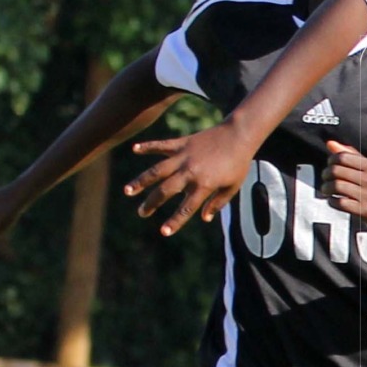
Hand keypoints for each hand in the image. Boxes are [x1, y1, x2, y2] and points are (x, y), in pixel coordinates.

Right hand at [125, 123, 254, 236]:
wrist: (239, 134)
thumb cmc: (238, 163)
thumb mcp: (232, 186)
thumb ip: (217, 203)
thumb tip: (204, 218)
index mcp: (204, 185)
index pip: (186, 208)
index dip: (175, 221)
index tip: (163, 232)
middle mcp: (190, 172)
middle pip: (165, 190)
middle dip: (152, 203)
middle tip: (142, 213)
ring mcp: (184, 157)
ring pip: (157, 170)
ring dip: (141, 181)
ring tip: (127, 191)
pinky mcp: (182, 143)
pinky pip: (161, 145)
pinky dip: (148, 146)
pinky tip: (134, 149)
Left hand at [325, 141, 366, 236]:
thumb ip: (352, 155)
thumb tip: (329, 143)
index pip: (343, 157)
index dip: (331, 160)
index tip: (330, 165)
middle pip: (336, 171)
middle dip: (326, 174)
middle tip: (325, 179)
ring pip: (336, 186)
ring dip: (326, 188)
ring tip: (326, 190)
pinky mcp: (365, 210)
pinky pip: (341, 203)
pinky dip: (332, 201)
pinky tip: (333, 201)